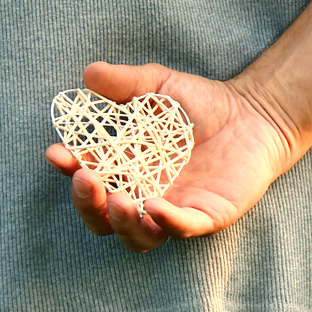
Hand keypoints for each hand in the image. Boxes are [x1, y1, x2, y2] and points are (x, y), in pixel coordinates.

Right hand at [45, 61, 294, 252]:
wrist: (255, 113)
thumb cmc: (205, 104)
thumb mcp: (159, 87)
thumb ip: (125, 83)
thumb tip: (88, 74)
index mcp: (127, 170)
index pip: (88, 179)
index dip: (69, 169)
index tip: (56, 152)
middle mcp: (146, 196)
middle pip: (104, 219)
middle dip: (88, 204)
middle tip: (85, 180)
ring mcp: (176, 209)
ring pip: (138, 237)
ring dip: (121, 223)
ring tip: (118, 200)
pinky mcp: (207, 216)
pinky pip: (181, 229)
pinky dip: (165, 222)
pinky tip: (153, 206)